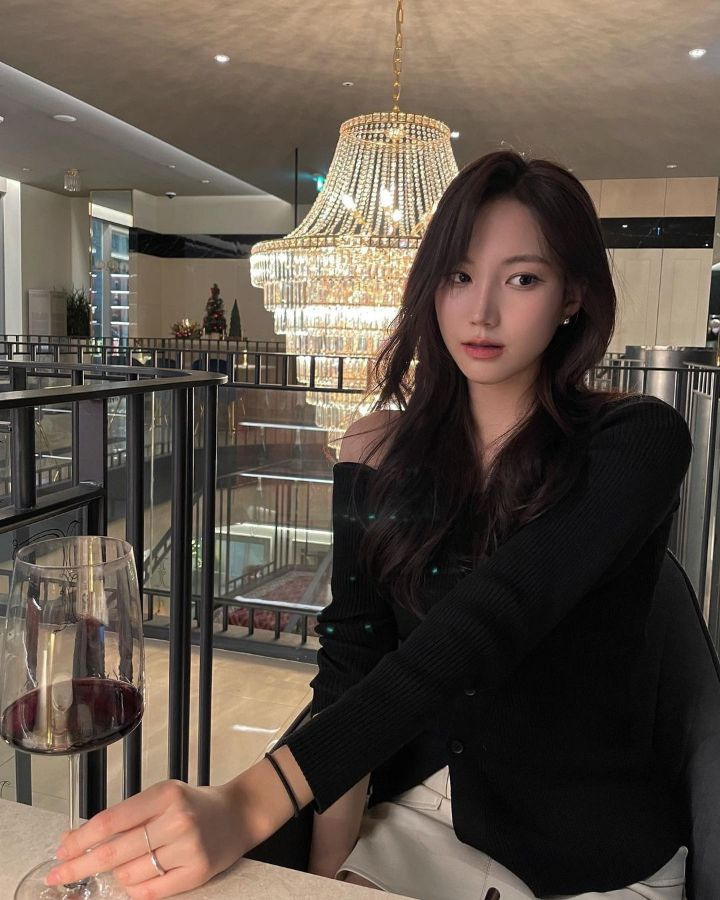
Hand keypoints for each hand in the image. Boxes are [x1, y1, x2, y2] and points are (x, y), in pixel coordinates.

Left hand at [44, 779, 250, 897]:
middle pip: (114, 852)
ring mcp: (188, 848)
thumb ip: (126, 815)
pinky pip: (150, 891)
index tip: (62, 851)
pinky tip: (132, 880)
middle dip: (80, 866)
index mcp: (165, 795)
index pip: (111, 821)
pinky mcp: (197, 872)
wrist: (238, 814)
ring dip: (115, 875)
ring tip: (123, 866)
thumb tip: (78, 837)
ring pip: (129, 875)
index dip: (80, 840)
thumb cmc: (194, 804)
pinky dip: (133, 889)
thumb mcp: (162, 796)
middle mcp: (177, 820)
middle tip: (59, 875)